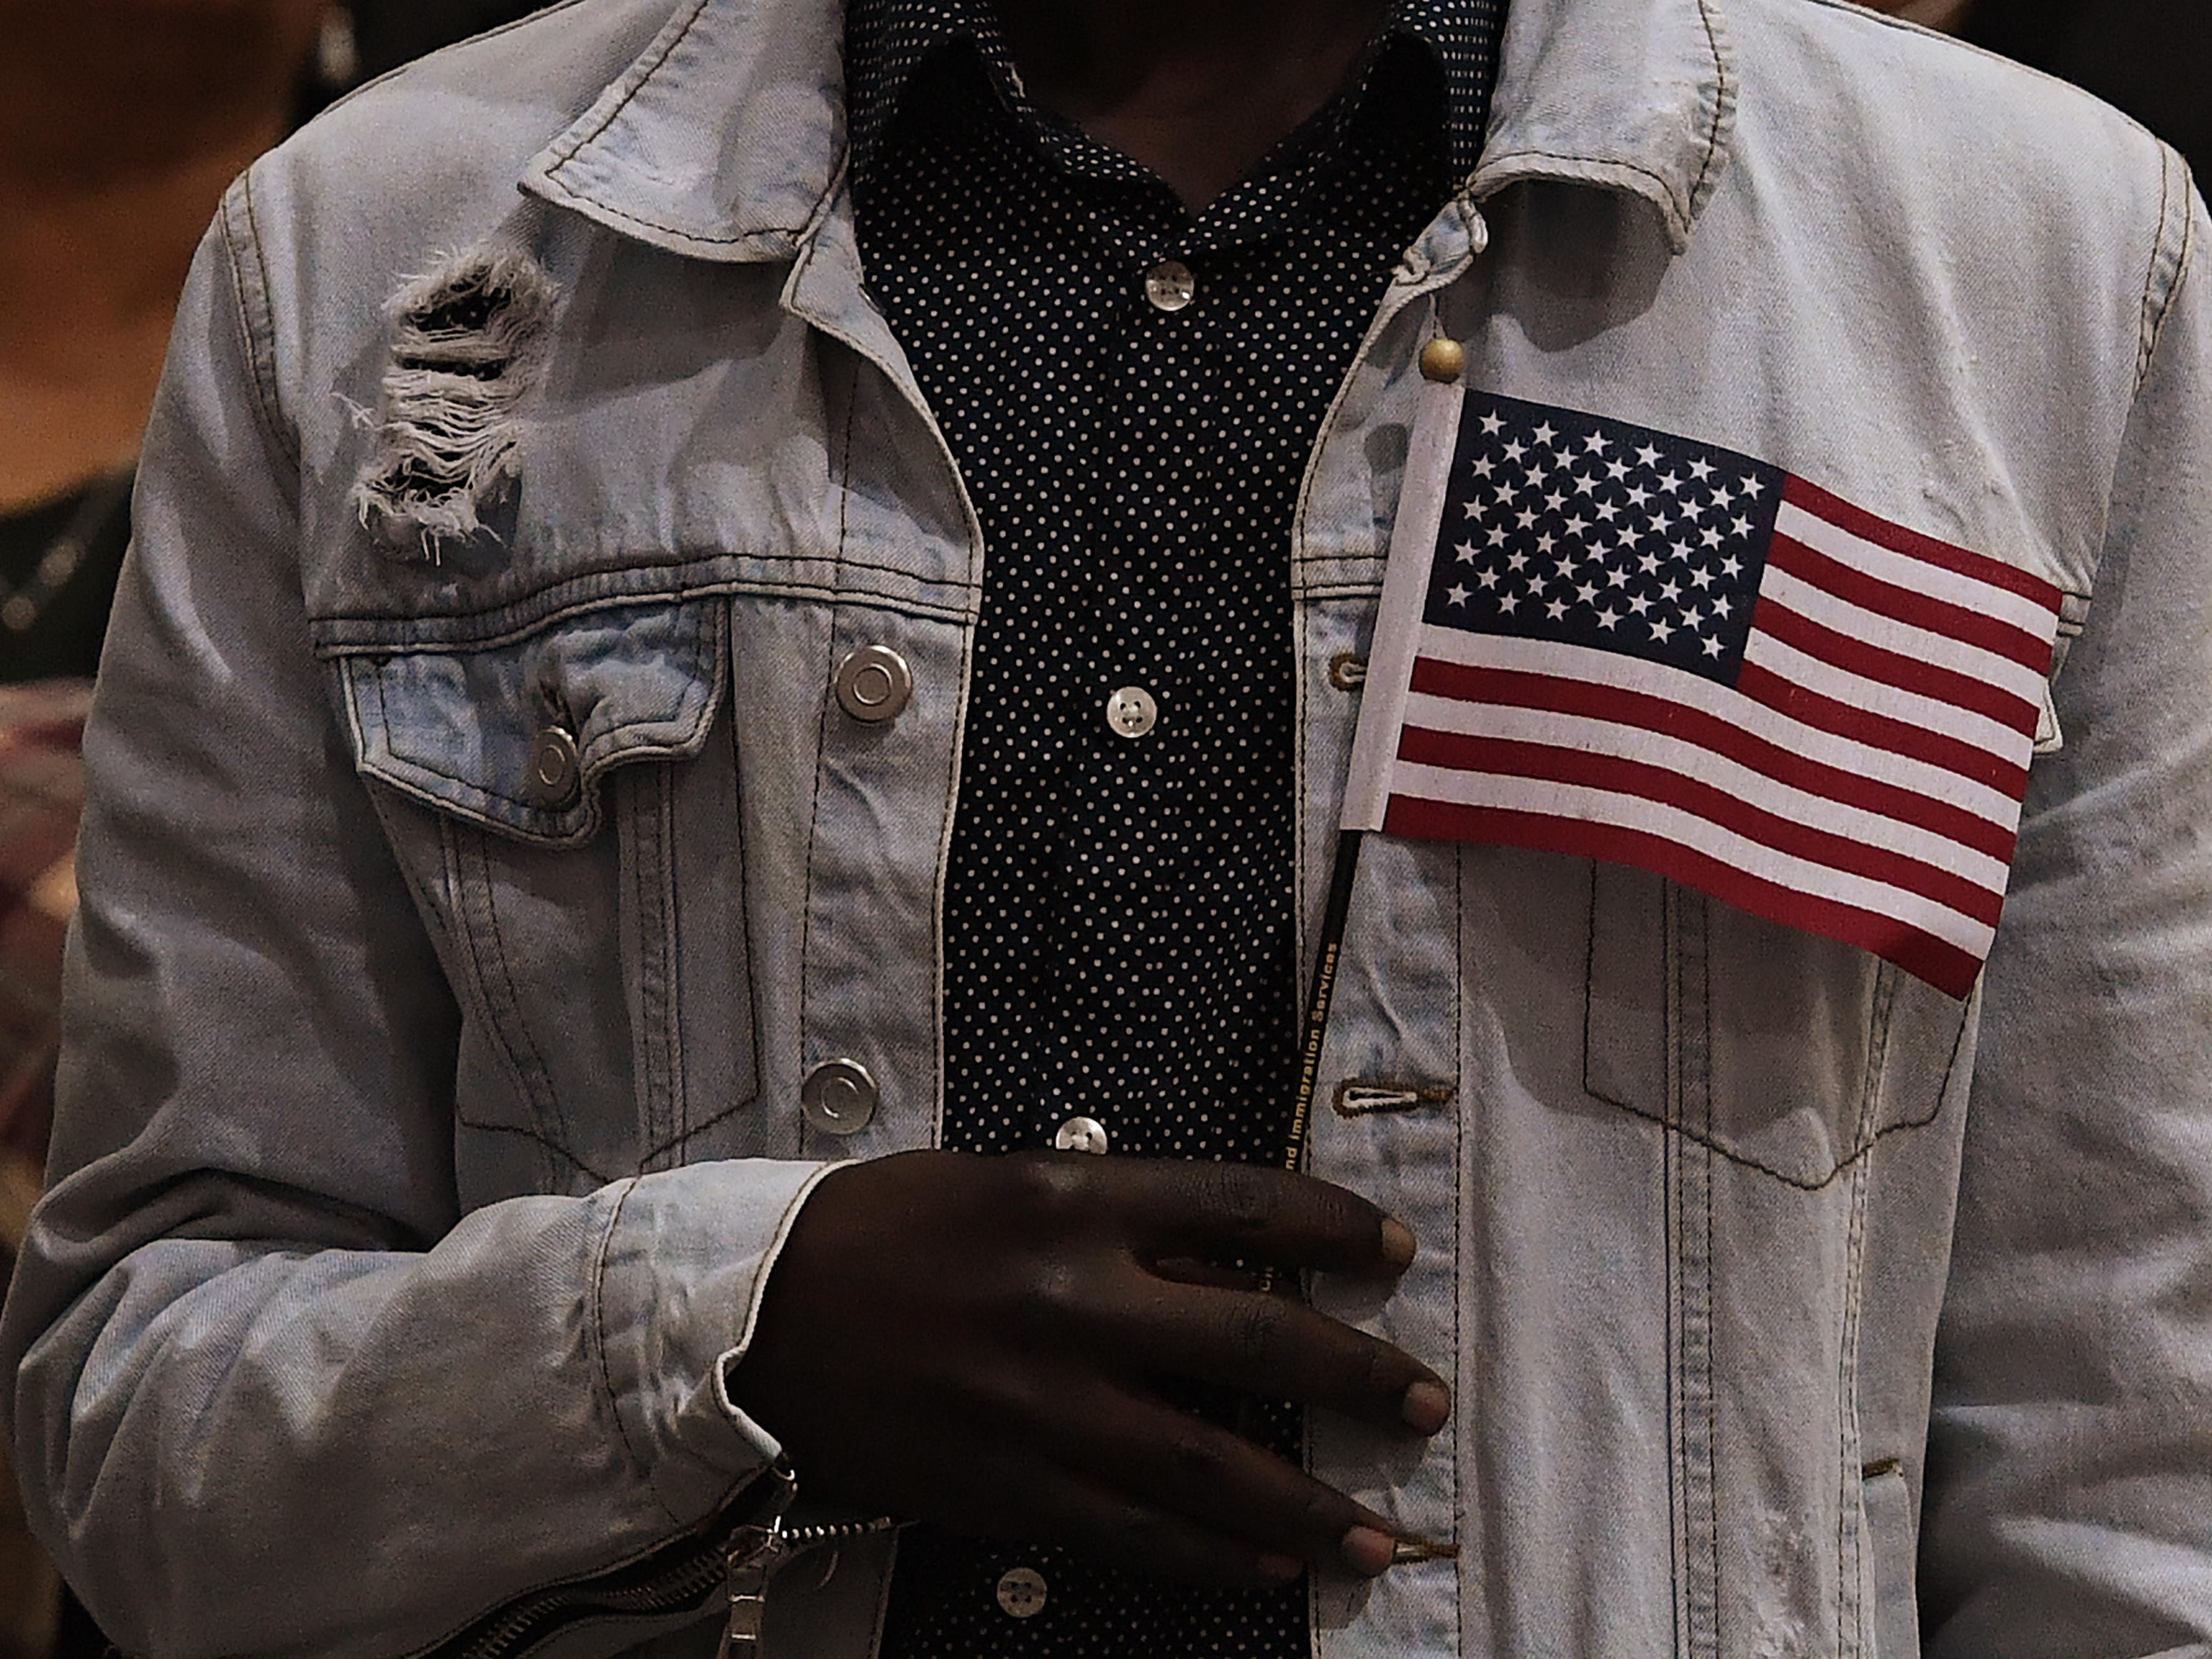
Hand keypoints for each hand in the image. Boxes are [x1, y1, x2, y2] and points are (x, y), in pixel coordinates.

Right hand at [727, 1149, 1448, 1587]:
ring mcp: (1043, 1406)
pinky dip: (1212, 1556)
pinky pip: (1134, 1534)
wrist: (758, 1316)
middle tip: (1423, 1399)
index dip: (1336, 1229)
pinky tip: (1268, 1565)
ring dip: (1309, 1505)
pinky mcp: (1008, 1489)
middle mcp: (1073, 1301)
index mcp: (1073, 1200)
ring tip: (1376, 1533)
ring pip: (1210, 1467)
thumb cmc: (885, 1228)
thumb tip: (1229, 1259)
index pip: (1244, 1206)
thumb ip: (1114, 1218)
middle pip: (1256, 1342)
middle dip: (1357, 1375)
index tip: (1394, 1252)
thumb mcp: (1005, 1185)